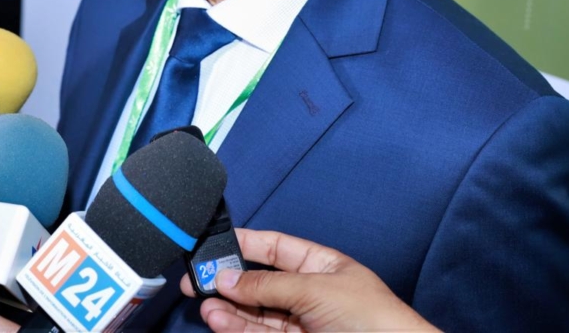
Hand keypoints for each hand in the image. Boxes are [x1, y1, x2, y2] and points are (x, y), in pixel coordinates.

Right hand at [180, 229, 441, 332]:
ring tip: (204, 302)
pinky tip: (219, 318)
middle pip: (262, 281)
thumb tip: (227, 278)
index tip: (213, 244)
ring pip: (257, 311)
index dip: (246, 244)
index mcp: (322, 265)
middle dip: (230, 279)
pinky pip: (262, 331)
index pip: (276, 248)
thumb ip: (269, 285)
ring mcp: (303, 321)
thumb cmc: (371, 318)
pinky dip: (238, 326)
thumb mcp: (316, 289)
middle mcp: (310, 292)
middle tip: (197, 279)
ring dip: (229, 307)